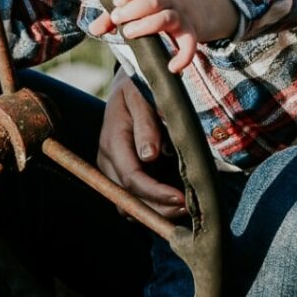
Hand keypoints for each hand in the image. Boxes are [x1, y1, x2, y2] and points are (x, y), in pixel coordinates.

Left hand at [89, 0, 237, 72]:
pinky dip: (183, 57)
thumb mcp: (136, 9)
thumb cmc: (154, 11)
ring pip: (168, 17)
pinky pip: (191, 44)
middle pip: (154, 0)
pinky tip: (171, 67)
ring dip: (148, 25)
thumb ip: (112, 18)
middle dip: (133, 10)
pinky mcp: (190, 33)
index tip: (115, 2)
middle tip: (117, 20)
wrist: (194, 11)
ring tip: (128, 35)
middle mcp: (168, 1)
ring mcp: (180, 17)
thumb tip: (93, 29)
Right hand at [97, 68, 185, 218]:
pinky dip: (152, 205)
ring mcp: (112, 169)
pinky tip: (175, 202)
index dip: (156, 193)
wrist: (128, 85)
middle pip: (128, 199)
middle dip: (159, 208)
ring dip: (156, 211)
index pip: (131, 178)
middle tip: (189, 208)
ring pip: (129, 205)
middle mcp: (108, 160)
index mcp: (112, 141)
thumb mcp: (141, 97)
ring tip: (185, 208)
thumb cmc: (137, 88)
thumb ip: (145, 124)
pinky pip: (133, 198)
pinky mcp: (121, 172)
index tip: (181, 199)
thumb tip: (149, 156)